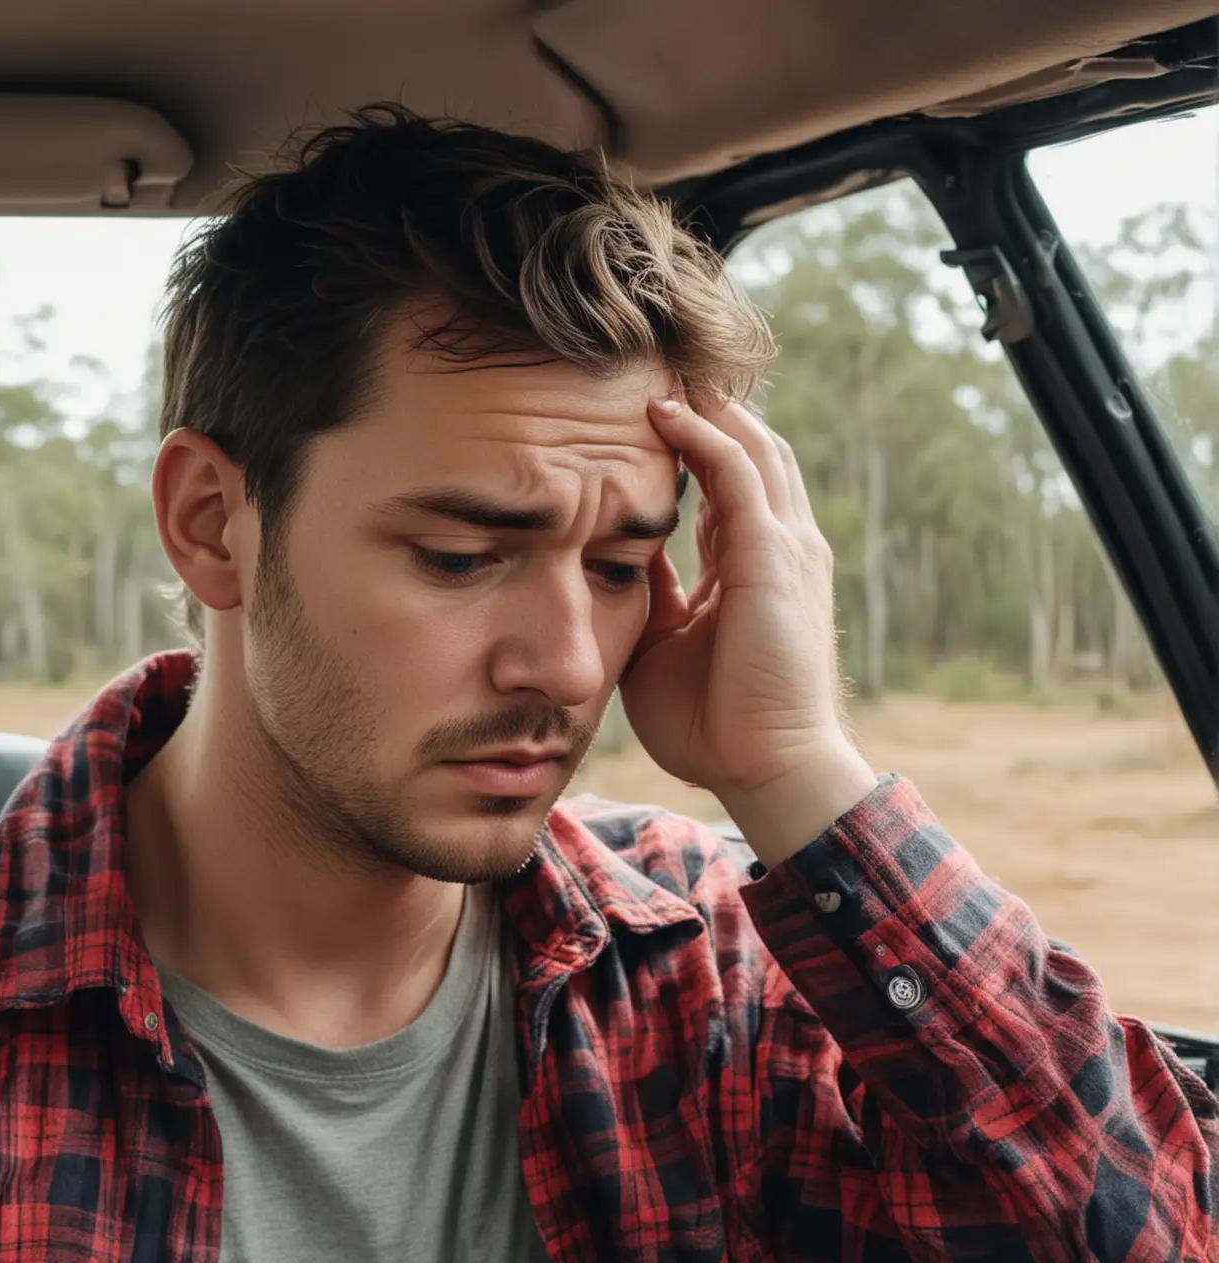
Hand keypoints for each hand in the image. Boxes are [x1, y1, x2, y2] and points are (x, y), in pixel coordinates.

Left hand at [621, 396, 875, 858]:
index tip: (638, 409)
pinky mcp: (775, 556)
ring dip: (703, 405)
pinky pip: (739, 475)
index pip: (726, 479)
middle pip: (747, 447)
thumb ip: (649, 589)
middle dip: (703, 404)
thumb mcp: (665, 639)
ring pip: (749, 446)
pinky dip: (703, 437)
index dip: (690, 440)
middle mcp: (778, 543)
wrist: (763, 767)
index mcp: (753, 563)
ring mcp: (784, 545)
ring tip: (650, 367)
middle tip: (646, 364)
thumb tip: (609, 552)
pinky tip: (661, 412)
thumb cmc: (713, 721)